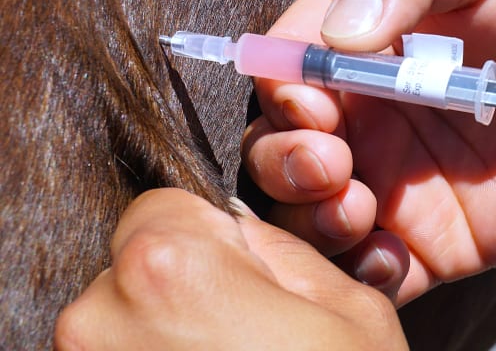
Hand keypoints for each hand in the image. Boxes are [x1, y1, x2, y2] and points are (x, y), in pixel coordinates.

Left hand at [54, 188, 407, 349]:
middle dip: (180, 293)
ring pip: (118, 332)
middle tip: (240, 340)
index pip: (159, 207)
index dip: (206, 237)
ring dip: (160, 347)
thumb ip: (282, 252)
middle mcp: (98, 323)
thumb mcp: (349, 309)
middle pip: (131, 272)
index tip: (236, 276)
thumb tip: (239, 234)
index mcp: (168, 266)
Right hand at [243, 0, 495, 303]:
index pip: (290, 60)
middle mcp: (372, 109)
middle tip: (332, 163)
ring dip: (312, 217)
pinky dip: (361, 273)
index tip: (313, 102)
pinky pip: (372, 269)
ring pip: (312, 211)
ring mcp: (399, 177)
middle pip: (283, 142)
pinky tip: (392, 257)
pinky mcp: (434, 238)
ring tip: (358, 207)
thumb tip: (338, 30)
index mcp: (371, 40)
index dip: (283, 83)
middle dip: (285, 157)